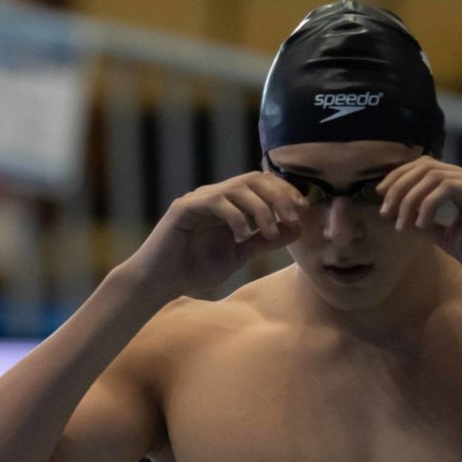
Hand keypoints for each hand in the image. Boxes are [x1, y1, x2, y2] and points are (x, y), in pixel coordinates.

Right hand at [124, 172, 306, 299]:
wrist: (159, 284)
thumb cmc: (194, 270)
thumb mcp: (238, 255)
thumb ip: (264, 241)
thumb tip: (297, 228)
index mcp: (228, 204)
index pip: (262, 184)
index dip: (285, 192)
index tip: (302, 211)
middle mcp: (214, 196)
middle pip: (254, 178)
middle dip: (279, 195)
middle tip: (293, 217)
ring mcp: (198, 199)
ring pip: (238, 187)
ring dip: (261, 208)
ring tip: (270, 231)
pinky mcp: (183, 209)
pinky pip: (216, 202)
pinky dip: (235, 216)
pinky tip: (243, 235)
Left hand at [376, 157, 461, 286]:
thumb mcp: (449, 240)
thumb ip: (428, 227)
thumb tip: (400, 219)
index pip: (426, 169)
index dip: (399, 179)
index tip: (381, 200)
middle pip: (426, 166)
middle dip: (399, 186)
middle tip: (385, 211)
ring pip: (434, 175)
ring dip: (410, 198)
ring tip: (402, 222)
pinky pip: (448, 188)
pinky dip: (428, 205)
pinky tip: (421, 225)